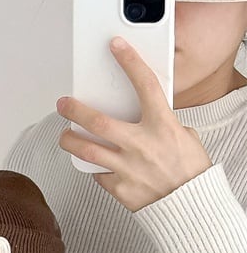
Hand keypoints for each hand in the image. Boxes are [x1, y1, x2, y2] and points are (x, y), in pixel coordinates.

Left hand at [57, 37, 211, 211]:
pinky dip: (94, 167)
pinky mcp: (118, 187)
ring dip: (69, 140)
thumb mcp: (183, 137)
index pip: (145, 85)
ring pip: (86, 150)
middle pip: (98, 122)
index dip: (130, 62)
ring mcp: (126, 167)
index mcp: (162, 126)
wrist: (189, 206)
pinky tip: (93, 163)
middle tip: (63, 103)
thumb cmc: (189, 170)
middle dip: (75, 110)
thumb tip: (140, 117)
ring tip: (64, 135)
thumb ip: (161, 124)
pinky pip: (97, 174)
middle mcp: (141, 144)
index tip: (116, 46)